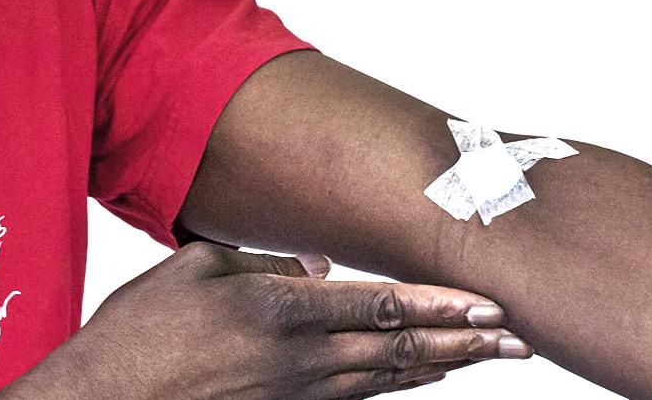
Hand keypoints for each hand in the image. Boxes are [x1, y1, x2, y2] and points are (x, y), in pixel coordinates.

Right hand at [0, 240, 531, 399]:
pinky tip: (423, 381)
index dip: (438, 305)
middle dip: (462, 341)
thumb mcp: (193, 268)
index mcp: (274, 310)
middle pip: (397, 349)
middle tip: (514, 335)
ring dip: (442, 368)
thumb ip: (262, 263)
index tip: (484, 302)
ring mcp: (289, 396)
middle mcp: (294, 359)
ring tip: (487, 356)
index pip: (377, 306)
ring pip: (384, 380)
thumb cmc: (137, 333)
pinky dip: (396, 389)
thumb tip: (319, 266)